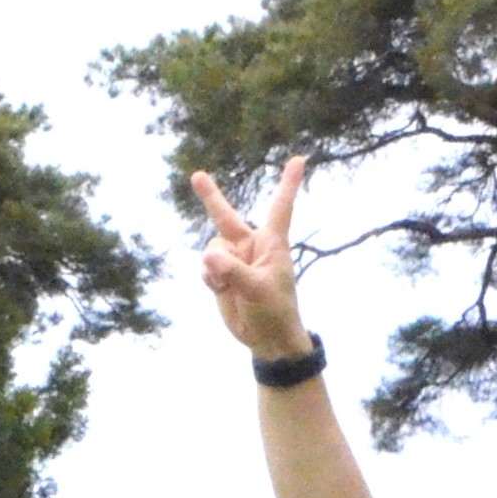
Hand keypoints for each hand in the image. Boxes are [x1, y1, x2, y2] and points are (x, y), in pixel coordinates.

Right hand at [188, 159, 312, 356]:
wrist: (266, 339)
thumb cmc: (274, 311)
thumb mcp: (256, 290)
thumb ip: (232, 271)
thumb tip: (206, 255)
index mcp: (272, 244)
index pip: (281, 208)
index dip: (288, 184)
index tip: (299, 159)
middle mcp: (251, 246)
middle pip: (226, 217)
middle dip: (211, 197)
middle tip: (197, 175)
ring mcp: (234, 260)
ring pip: (210, 248)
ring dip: (211, 267)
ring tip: (224, 285)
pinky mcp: (221, 274)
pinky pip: (205, 266)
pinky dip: (207, 277)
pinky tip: (219, 289)